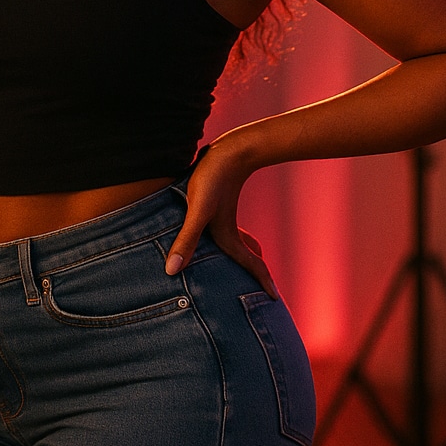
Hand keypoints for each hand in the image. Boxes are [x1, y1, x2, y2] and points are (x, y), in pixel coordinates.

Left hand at [164, 139, 278, 298]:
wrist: (231, 148)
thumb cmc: (213, 179)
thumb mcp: (198, 211)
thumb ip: (186, 240)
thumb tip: (171, 272)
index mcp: (226, 237)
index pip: (250, 264)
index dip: (261, 281)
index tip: (274, 298)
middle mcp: (227, 229)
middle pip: (245, 257)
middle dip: (253, 273)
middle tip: (262, 287)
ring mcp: (223, 215)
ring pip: (235, 242)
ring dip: (240, 254)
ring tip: (244, 261)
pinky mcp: (216, 202)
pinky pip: (222, 227)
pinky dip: (224, 235)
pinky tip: (212, 230)